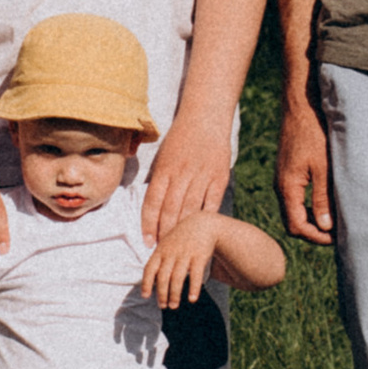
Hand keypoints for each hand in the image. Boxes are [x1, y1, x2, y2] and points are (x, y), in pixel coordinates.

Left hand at [139, 117, 229, 243]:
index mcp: (164, 168)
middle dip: (164, 234)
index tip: (147, 242)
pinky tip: (201, 233)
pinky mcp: (219, 178)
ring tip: (179, 247)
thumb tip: (149, 205)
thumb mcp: (163, 154)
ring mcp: (202, 176)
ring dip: (183, 231)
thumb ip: (157, 179)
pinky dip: (205, 220)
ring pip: (189, 210)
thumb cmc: (181, 137)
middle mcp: (181, 173)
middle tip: (163, 251)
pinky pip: (211, 204)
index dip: (148, 225)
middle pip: (170, 210)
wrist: (206, 117)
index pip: (152, 202)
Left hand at [140, 211, 223, 308]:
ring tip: (174, 305)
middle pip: (163, 277)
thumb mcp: (167, 243)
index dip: (146, 283)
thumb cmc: (182, 237)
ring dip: (174, 294)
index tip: (145, 296)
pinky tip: (192, 299)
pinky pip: (196, 275)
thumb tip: (151, 280)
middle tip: (163, 306)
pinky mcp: (199, 256)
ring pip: (177, 278)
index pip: (150, 268)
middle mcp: (171, 253)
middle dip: (161, 294)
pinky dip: (194, 288)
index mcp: (161, 250)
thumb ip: (159, 259)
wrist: (202, 224)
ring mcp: (185, 254)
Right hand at [274, 89, 334, 244]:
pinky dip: (308, 205)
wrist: (301, 106)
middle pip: (293, 222)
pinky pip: (295, 197)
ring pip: (294, 209)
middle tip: (336, 233)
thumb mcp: (323, 167)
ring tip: (333, 219)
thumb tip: (325, 226)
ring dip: (312, 218)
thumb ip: (322, 198)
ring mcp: (283, 178)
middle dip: (313, 231)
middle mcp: (281, 186)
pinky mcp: (288, 171)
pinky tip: (325, 201)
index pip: (296, 226)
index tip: (336, 238)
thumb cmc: (313, 133)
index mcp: (287, 188)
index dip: (316, 236)